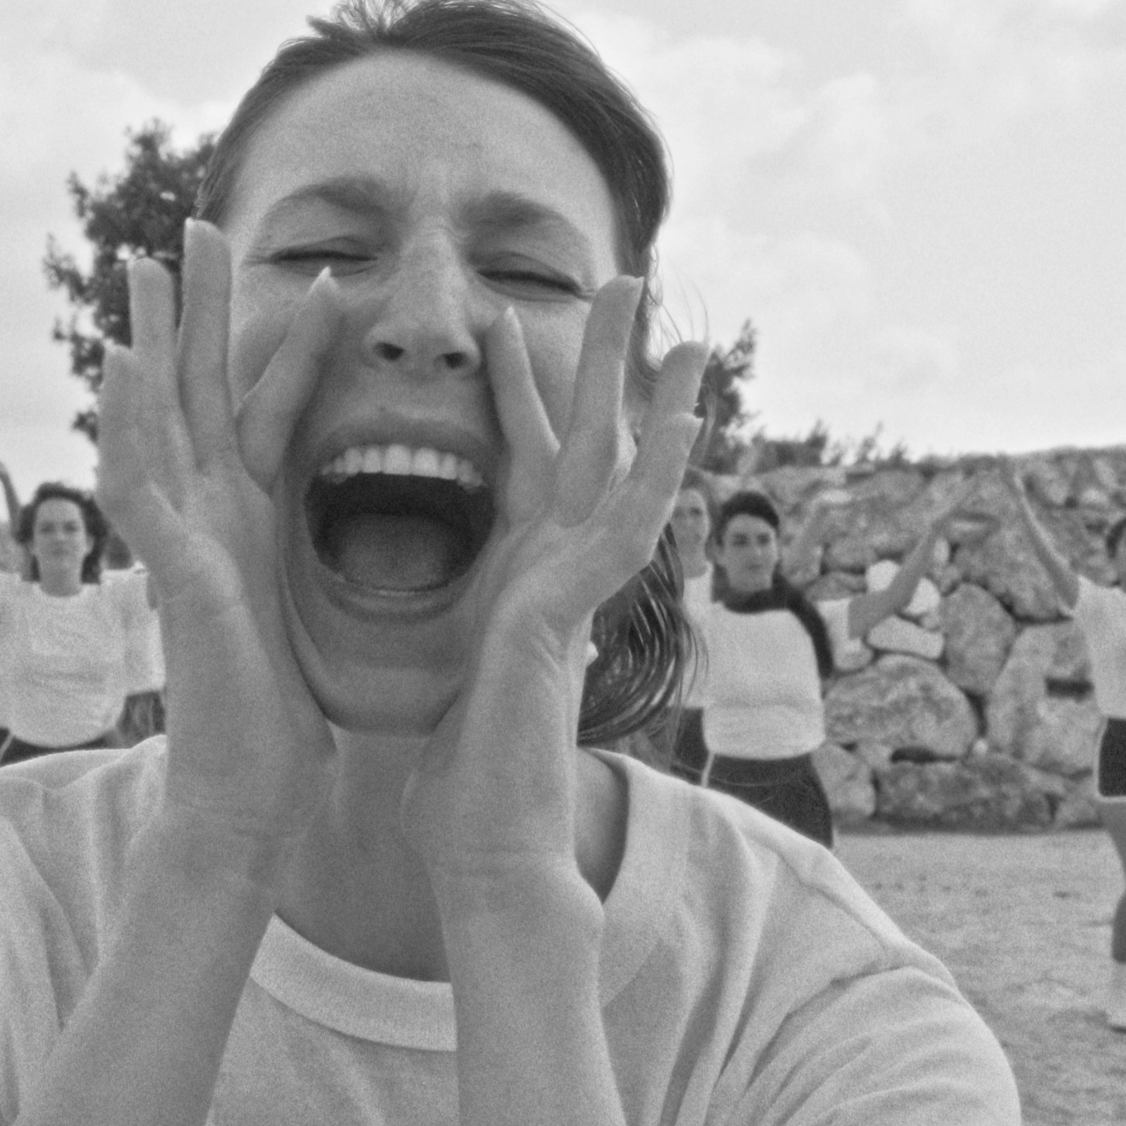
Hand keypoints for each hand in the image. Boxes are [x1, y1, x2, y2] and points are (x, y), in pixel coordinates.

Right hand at [99, 222, 344, 865]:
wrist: (247, 802)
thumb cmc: (277, 727)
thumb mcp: (308, 621)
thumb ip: (312, 573)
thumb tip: (343, 556)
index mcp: (248, 525)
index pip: (269, 413)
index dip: (292, 347)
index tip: (326, 280)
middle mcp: (207, 520)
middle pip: (199, 390)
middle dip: (196, 309)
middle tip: (191, 225)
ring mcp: (182, 542)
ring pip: (158, 418)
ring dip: (151, 338)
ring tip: (146, 262)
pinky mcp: (174, 573)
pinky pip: (139, 482)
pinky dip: (126, 420)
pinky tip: (121, 362)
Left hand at [406, 280, 705, 897]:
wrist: (480, 842)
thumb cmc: (459, 778)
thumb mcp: (439, 672)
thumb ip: (454, 632)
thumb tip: (442, 625)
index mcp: (519, 575)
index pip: (521, 461)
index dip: (516, 393)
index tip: (502, 328)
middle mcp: (557, 573)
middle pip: (583, 443)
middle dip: (601, 364)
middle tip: (622, 282)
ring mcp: (576, 591)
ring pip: (623, 472)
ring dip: (654, 400)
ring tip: (683, 330)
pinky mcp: (577, 611)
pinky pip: (630, 529)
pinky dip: (660, 474)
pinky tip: (686, 422)